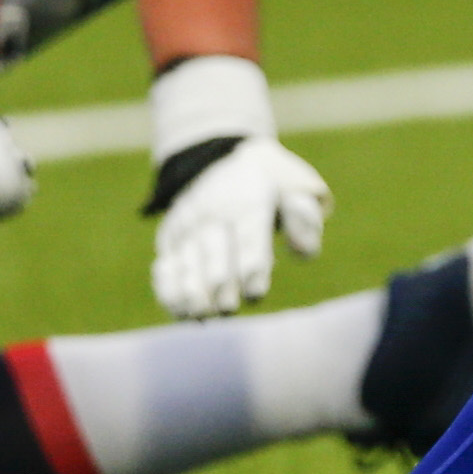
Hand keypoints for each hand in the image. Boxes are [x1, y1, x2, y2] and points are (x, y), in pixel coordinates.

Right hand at [150, 133, 332, 317]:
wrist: (224, 157)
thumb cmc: (274, 185)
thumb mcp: (299, 188)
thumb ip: (306, 221)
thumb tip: (298, 250)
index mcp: (249, 197)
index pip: (248, 236)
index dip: (251, 267)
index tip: (256, 293)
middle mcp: (212, 209)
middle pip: (214, 252)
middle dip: (220, 283)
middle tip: (229, 309)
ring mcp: (187, 222)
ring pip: (186, 261)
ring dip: (192, 292)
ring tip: (202, 316)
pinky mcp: (170, 235)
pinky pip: (166, 264)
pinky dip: (169, 288)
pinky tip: (179, 311)